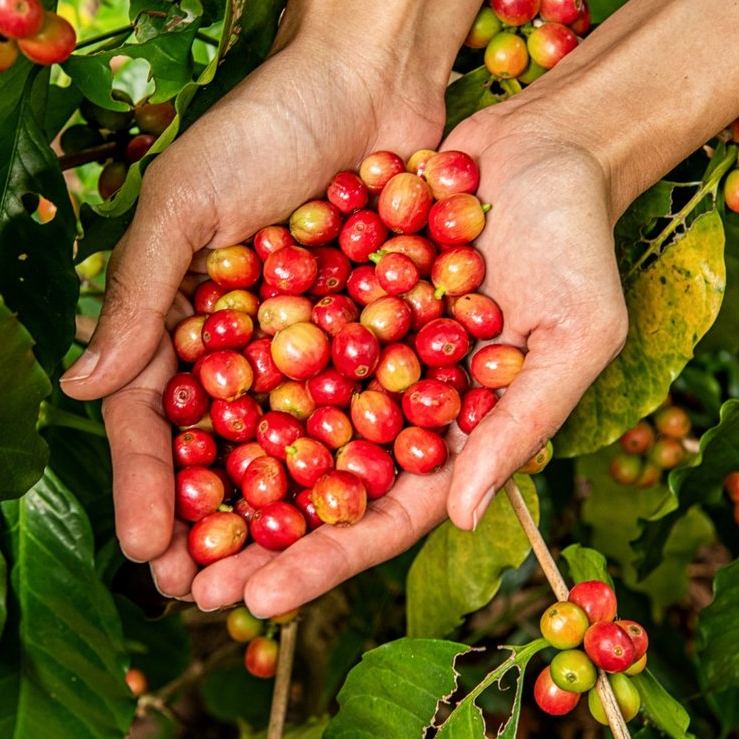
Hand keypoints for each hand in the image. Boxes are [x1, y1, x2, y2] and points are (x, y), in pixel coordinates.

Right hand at [60, 37, 446, 601]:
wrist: (374, 76)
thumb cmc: (263, 126)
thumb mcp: (186, 201)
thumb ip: (138, 292)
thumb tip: (76, 386)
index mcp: (176, 320)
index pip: (151, 419)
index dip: (148, 487)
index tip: (148, 550)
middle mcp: (238, 348)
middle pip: (219, 457)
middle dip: (209, 530)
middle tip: (205, 598)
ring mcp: (307, 353)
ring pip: (288, 457)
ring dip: (278, 526)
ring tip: (272, 588)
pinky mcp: (376, 346)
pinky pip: (363, 420)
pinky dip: (355, 472)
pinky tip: (353, 527)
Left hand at [188, 103, 628, 617]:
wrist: (545, 135)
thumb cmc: (581, 239)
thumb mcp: (576, 333)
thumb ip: (520, 424)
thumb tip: (461, 517)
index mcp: (454, 440)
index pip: (381, 518)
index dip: (322, 564)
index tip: (259, 603)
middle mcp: (393, 408)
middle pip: (314, 491)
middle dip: (252, 543)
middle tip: (185, 588)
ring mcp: (354, 354)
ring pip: (275, 428)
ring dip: (220, 476)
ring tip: (157, 526)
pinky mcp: (325, 299)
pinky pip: (261, 347)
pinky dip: (217, 381)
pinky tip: (160, 410)